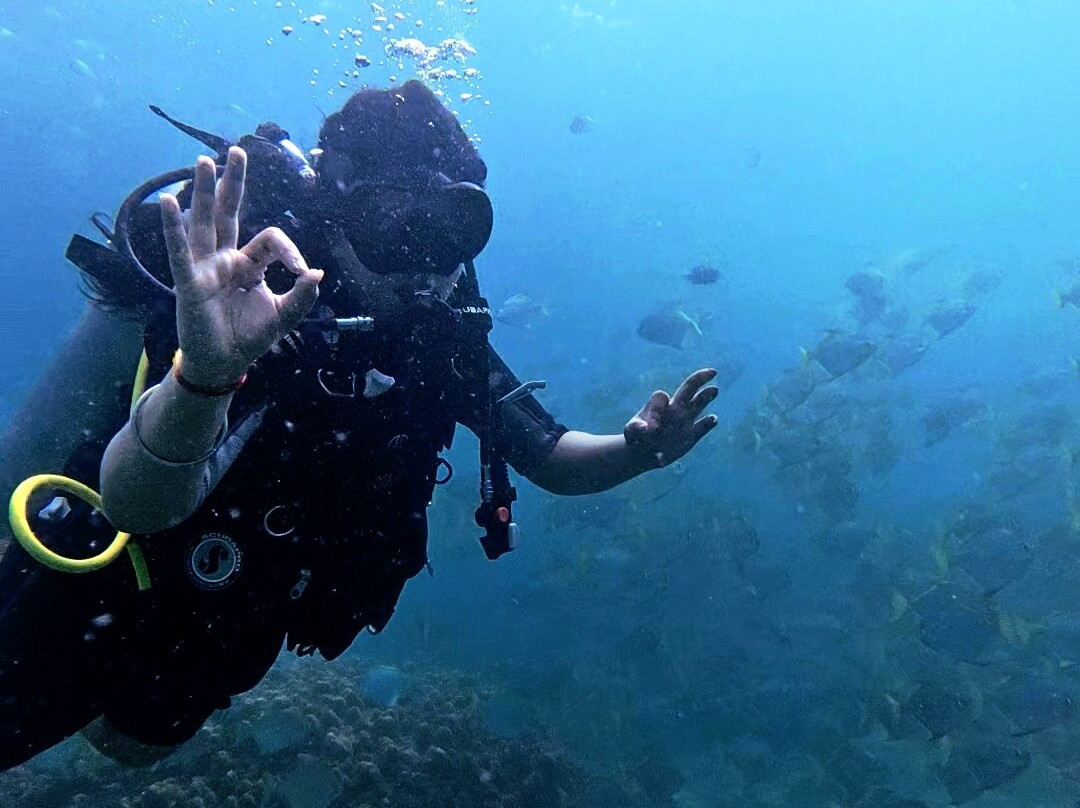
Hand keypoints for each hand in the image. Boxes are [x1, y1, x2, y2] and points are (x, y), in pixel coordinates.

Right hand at [160, 147, 322, 387]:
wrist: (225, 363)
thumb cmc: (249, 338)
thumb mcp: (283, 317)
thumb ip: (302, 296)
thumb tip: (318, 272)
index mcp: (250, 264)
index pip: (271, 239)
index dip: (290, 250)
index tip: (302, 272)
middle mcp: (225, 259)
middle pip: (229, 212)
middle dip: (233, 183)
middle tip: (238, 151)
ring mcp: (205, 267)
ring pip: (204, 222)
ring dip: (203, 191)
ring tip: (204, 161)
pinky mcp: (189, 281)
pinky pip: (180, 250)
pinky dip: (174, 226)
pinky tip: (169, 201)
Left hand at [624, 368, 719, 468]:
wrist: (643, 453)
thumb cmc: (636, 438)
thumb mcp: (631, 432)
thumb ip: (636, 427)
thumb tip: (647, 428)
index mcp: (658, 405)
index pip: (661, 398)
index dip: (656, 411)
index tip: (651, 429)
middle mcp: (674, 408)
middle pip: (688, 388)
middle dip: (700, 379)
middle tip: (712, 372)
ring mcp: (684, 421)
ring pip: (698, 404)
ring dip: (706, 396)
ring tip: (714, 389)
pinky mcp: (691, 436)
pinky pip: (702, 427)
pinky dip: (708, 423)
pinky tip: (713, 419)